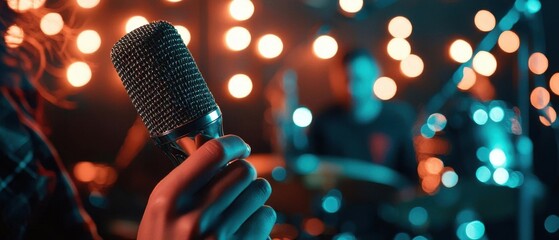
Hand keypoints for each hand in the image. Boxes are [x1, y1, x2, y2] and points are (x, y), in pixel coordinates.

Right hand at [137, 135, 275, 239]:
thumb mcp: (162, 209)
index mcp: (169, 200)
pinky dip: (260, 220)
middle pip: (243, 170)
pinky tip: (243, 230)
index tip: (239, 148)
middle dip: (243, 175)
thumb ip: (186, 176)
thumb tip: (209, 139)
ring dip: (253, 197)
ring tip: (238, 209)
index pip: (214, 152)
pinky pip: (267, 217)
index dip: (234, 144)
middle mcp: (194, 218)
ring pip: (260, 192)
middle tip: (235, 186)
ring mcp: (219, 239)